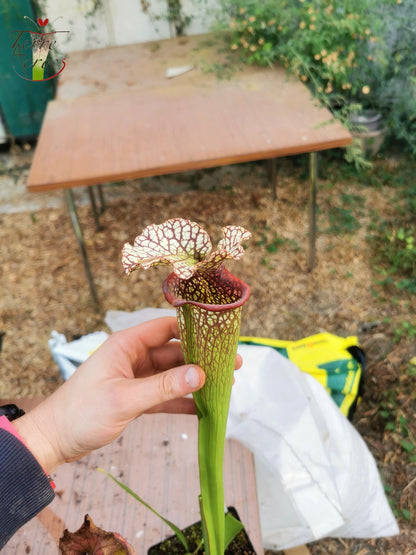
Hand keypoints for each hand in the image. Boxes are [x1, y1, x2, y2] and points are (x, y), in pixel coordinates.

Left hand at [14, 317, 239, 473]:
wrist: (55, 439)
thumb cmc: (81, 413)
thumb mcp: (125, 399)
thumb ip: (163, 387)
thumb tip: (200, 375)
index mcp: (127, 345)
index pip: (166, 327)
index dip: (193, 329)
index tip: (219, 336)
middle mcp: (134, 357)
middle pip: (175, 351)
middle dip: (202, 359)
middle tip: (232, 365)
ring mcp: (136, 377)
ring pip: (172, 374)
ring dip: (195, 380)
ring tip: (225, 384)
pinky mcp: (136, 397)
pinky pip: (165, 394)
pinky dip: (182, 399)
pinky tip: (202, 407)